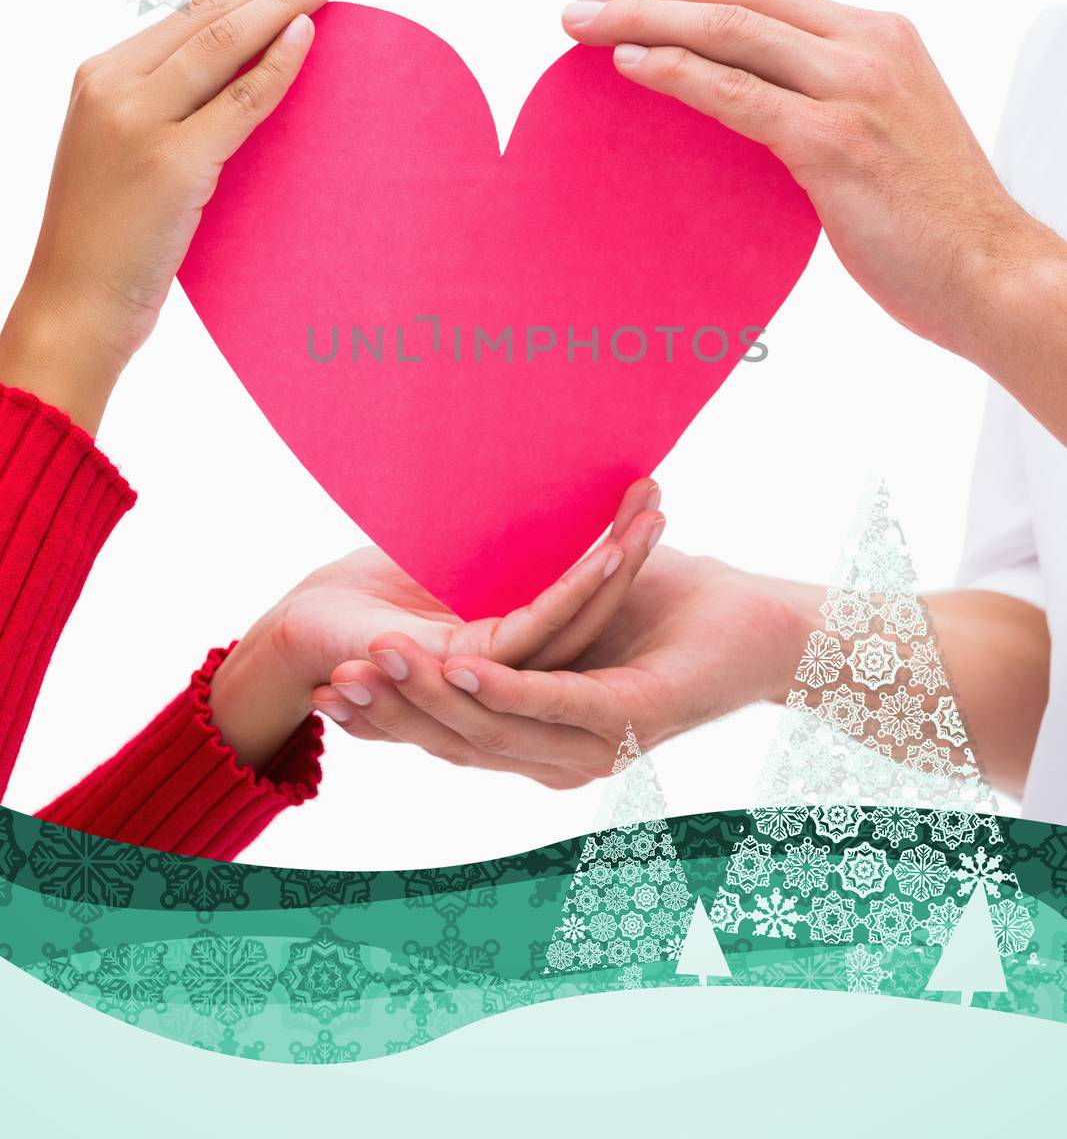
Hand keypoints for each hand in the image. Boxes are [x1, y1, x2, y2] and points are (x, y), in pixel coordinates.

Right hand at [0, 0, 341, 431]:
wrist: (74, 307)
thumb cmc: (104, 243)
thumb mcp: (124, 158)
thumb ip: (165, 115)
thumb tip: (236, 83)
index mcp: (98, 79)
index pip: (185, 17)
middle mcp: (113, 88)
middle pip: (208, 18)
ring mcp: (140, 123)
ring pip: (224, 44)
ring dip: (286, 6)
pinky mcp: (173, 163)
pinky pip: (241, 101)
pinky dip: (279, 64)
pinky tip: (309, 35)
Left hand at [208, 478, 665, 782]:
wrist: (300, 631)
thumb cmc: (361, 600)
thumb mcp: (438, 563)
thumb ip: (488, 552)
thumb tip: (526, 486)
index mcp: (509, 645)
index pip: (585, 604)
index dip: (620, 556)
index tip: (652, 502)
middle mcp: (511, 670)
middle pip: (595, 617)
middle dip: (633, 552)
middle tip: (663, 498)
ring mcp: (495, 676)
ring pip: (579, 624)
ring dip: (617, 566)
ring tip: (653, 516)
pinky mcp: (470, 668)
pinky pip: (536, 632)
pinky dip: (578, 589)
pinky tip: (611, 551)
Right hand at [322, 545, 814, 787]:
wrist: (757, 627)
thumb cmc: (662, 605)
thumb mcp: (562, 607)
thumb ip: (508, 609)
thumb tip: (441, 590)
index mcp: (536, 733)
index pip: (442, 732)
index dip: (383, 716)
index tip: (321, 689)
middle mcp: (557, 752)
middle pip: (453, 739)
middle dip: (388, 712)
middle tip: (328, 683)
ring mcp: (593, 743)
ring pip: (492, 728)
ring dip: (431, 698)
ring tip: (376, 664)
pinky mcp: (628, 718)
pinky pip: (555, 705)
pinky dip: (506, 690)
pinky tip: (463, 667)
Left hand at [561, 0, 1055, 359]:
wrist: (992, 274)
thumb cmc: (931, 219)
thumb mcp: (881, 130)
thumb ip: (822, 100)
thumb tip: (743, 99)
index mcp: (876, 35)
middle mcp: (867, 47)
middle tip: (579, 3)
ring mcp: (854, 91)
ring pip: (727, 29)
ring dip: (642, 20)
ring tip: (583, 26)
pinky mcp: (836, 143)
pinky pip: (736, 94)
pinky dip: (675, 73)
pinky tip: (630, 68)